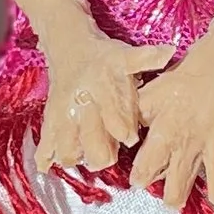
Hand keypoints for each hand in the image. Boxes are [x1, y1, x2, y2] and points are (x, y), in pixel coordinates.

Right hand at [40, 32, 171, 174]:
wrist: (70, 47)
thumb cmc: (103, 57)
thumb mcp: (126, 55)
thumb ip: (146, 58)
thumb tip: (169, 51)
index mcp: (102, 90)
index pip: (113, 117)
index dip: (122, 129)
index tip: (128, 137)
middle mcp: (82, 105)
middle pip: (90, 142)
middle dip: (101, 154)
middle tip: (109, 156)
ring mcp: (63, 115)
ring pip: (66, 148)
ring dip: (76, 157)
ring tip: (84, 158)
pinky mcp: (51, 121)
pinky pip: (45, 143)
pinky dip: (45, 157)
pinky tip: (47, 167)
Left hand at [131, 32, 213, 213]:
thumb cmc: (188, 72)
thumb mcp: (155, 90)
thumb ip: (137, 112)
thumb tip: (120, 130)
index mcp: (169, 132)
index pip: (149, 165)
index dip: (142, 176)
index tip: (139, 181)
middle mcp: (194, 144)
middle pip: (181, 183)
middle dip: (174, 197)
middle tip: (172, 203)